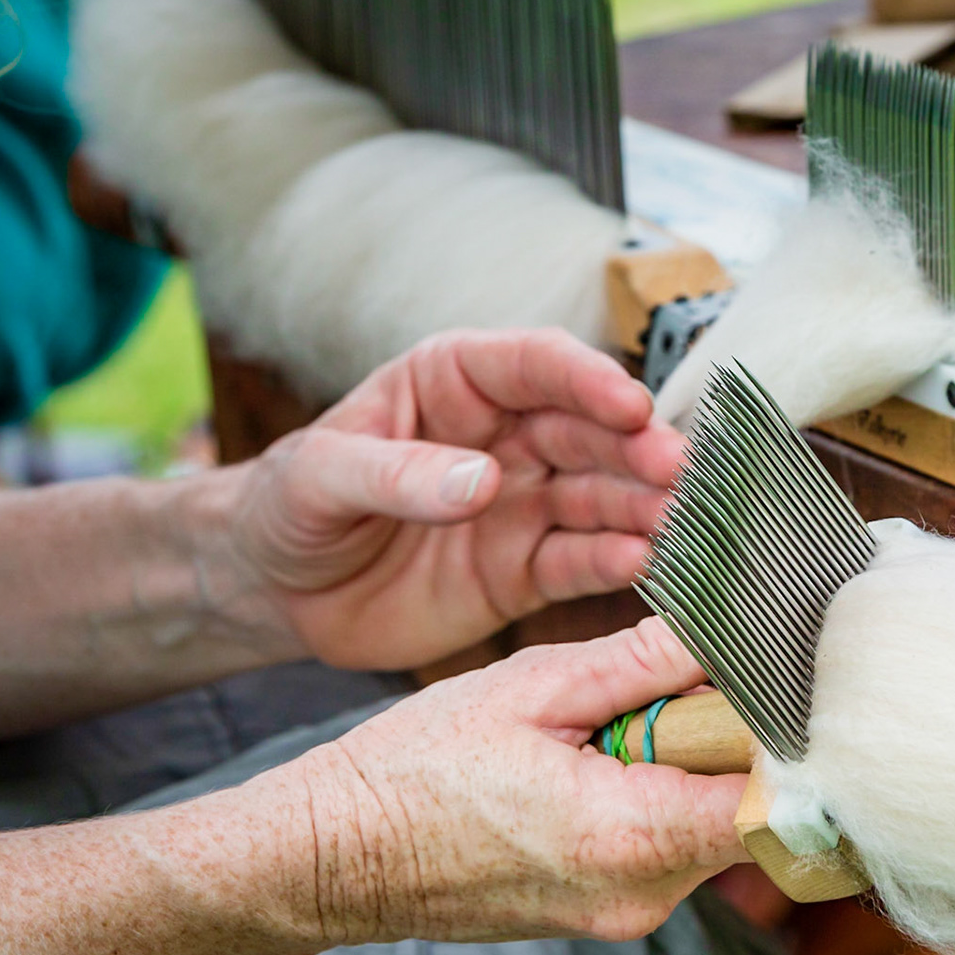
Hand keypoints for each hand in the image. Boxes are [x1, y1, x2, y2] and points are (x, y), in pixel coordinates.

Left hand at [228, 329, 685, 669]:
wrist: (275, 590)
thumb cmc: (289, 507)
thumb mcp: (319, 478)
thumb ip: (395, 475)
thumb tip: (482, 482)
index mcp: (457, 382)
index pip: (537, 364)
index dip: (588, 381)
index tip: (629, 407)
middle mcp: (506, 436)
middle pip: (589, 431)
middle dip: (637, 448)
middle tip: (677, 471)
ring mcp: (522, 503)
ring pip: (600, 496)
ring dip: (643, 507)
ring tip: (679, 524)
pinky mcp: (524, 571)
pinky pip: (580, 562)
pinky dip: (615, 564)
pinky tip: (644, 566)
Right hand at [255, 617, 747, 944]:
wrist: (336, 856)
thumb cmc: (414, 770)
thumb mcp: (530, 688)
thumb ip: (639, 663)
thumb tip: (722, 631)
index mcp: (630, 837)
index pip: (771, 805)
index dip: (785, 742)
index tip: (769, 687)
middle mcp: (642, 895)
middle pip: (746, 812)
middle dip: (724, 741)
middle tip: (665, 687)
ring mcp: (624, 913)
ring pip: (707, 828)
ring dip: (684, 767)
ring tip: (611, 723)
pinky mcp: (605, 911)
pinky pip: (664, 846)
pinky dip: (653, 796)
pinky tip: (593, 760)